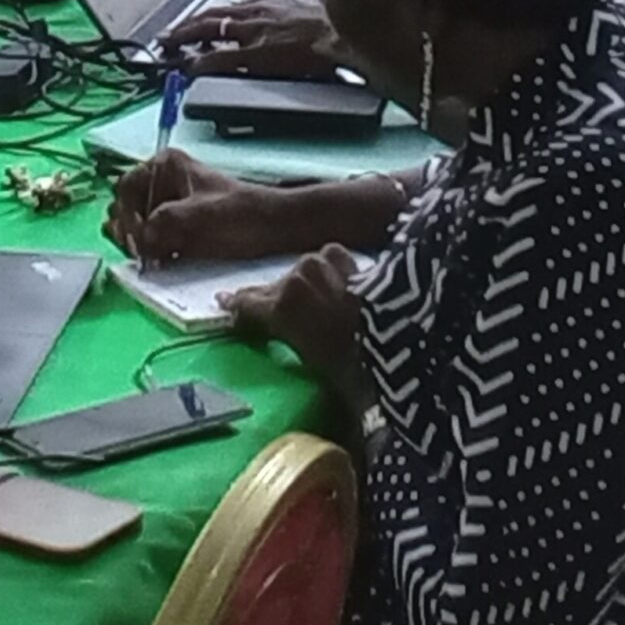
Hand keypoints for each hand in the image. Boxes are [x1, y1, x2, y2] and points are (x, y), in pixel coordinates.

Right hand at [107, 151, 303, 266]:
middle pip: (126, 207)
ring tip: (151, 258)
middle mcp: (162, 182)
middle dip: (129, 230)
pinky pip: (151, 240)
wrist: (272, 229)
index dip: (127, 214)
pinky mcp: (176, 228)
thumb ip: (162, 223)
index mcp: (165, 166)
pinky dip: (150, 252)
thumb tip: (138, 240)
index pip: (125, 189)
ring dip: (138, 243)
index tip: (138, 239)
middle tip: (141, 252)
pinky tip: (159, 263)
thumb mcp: (197, 215)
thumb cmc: (239, 214)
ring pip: (136, 226)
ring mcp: (168, 206)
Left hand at [161, 0, 342, 79]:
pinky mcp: (256, 53)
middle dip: (186, 24)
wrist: (345, 32)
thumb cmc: (335, 23)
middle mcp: (255, 10)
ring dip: (184, 37)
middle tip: (166, 35)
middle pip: (211, 14)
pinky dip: (201, 62)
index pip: (229, 7)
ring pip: (208, 30)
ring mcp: (253, 32)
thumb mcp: (305, 8)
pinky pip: (220, 57)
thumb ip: (287, 10)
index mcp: (269, 0)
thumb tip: (286, 20)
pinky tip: (188, 68)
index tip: (194, 22)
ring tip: (167, 46)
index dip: (208, 15)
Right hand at [227, 246, 365, 402]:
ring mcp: (321, 263)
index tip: (224, 303)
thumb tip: (283, 347)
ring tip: (308, 301)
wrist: (401, 338)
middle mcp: (296, 279)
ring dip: (300, 285)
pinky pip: (326, 261)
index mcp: (281, 307)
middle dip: (268, 299)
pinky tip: (333, 282)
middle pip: (272, 288)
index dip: (235, 307)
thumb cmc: (354, 367)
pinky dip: (326, 272)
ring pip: (299, 272)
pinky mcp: (345, 257)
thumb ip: (288, 345)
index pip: (247, 304)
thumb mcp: (313, 364)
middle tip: (267, 309)